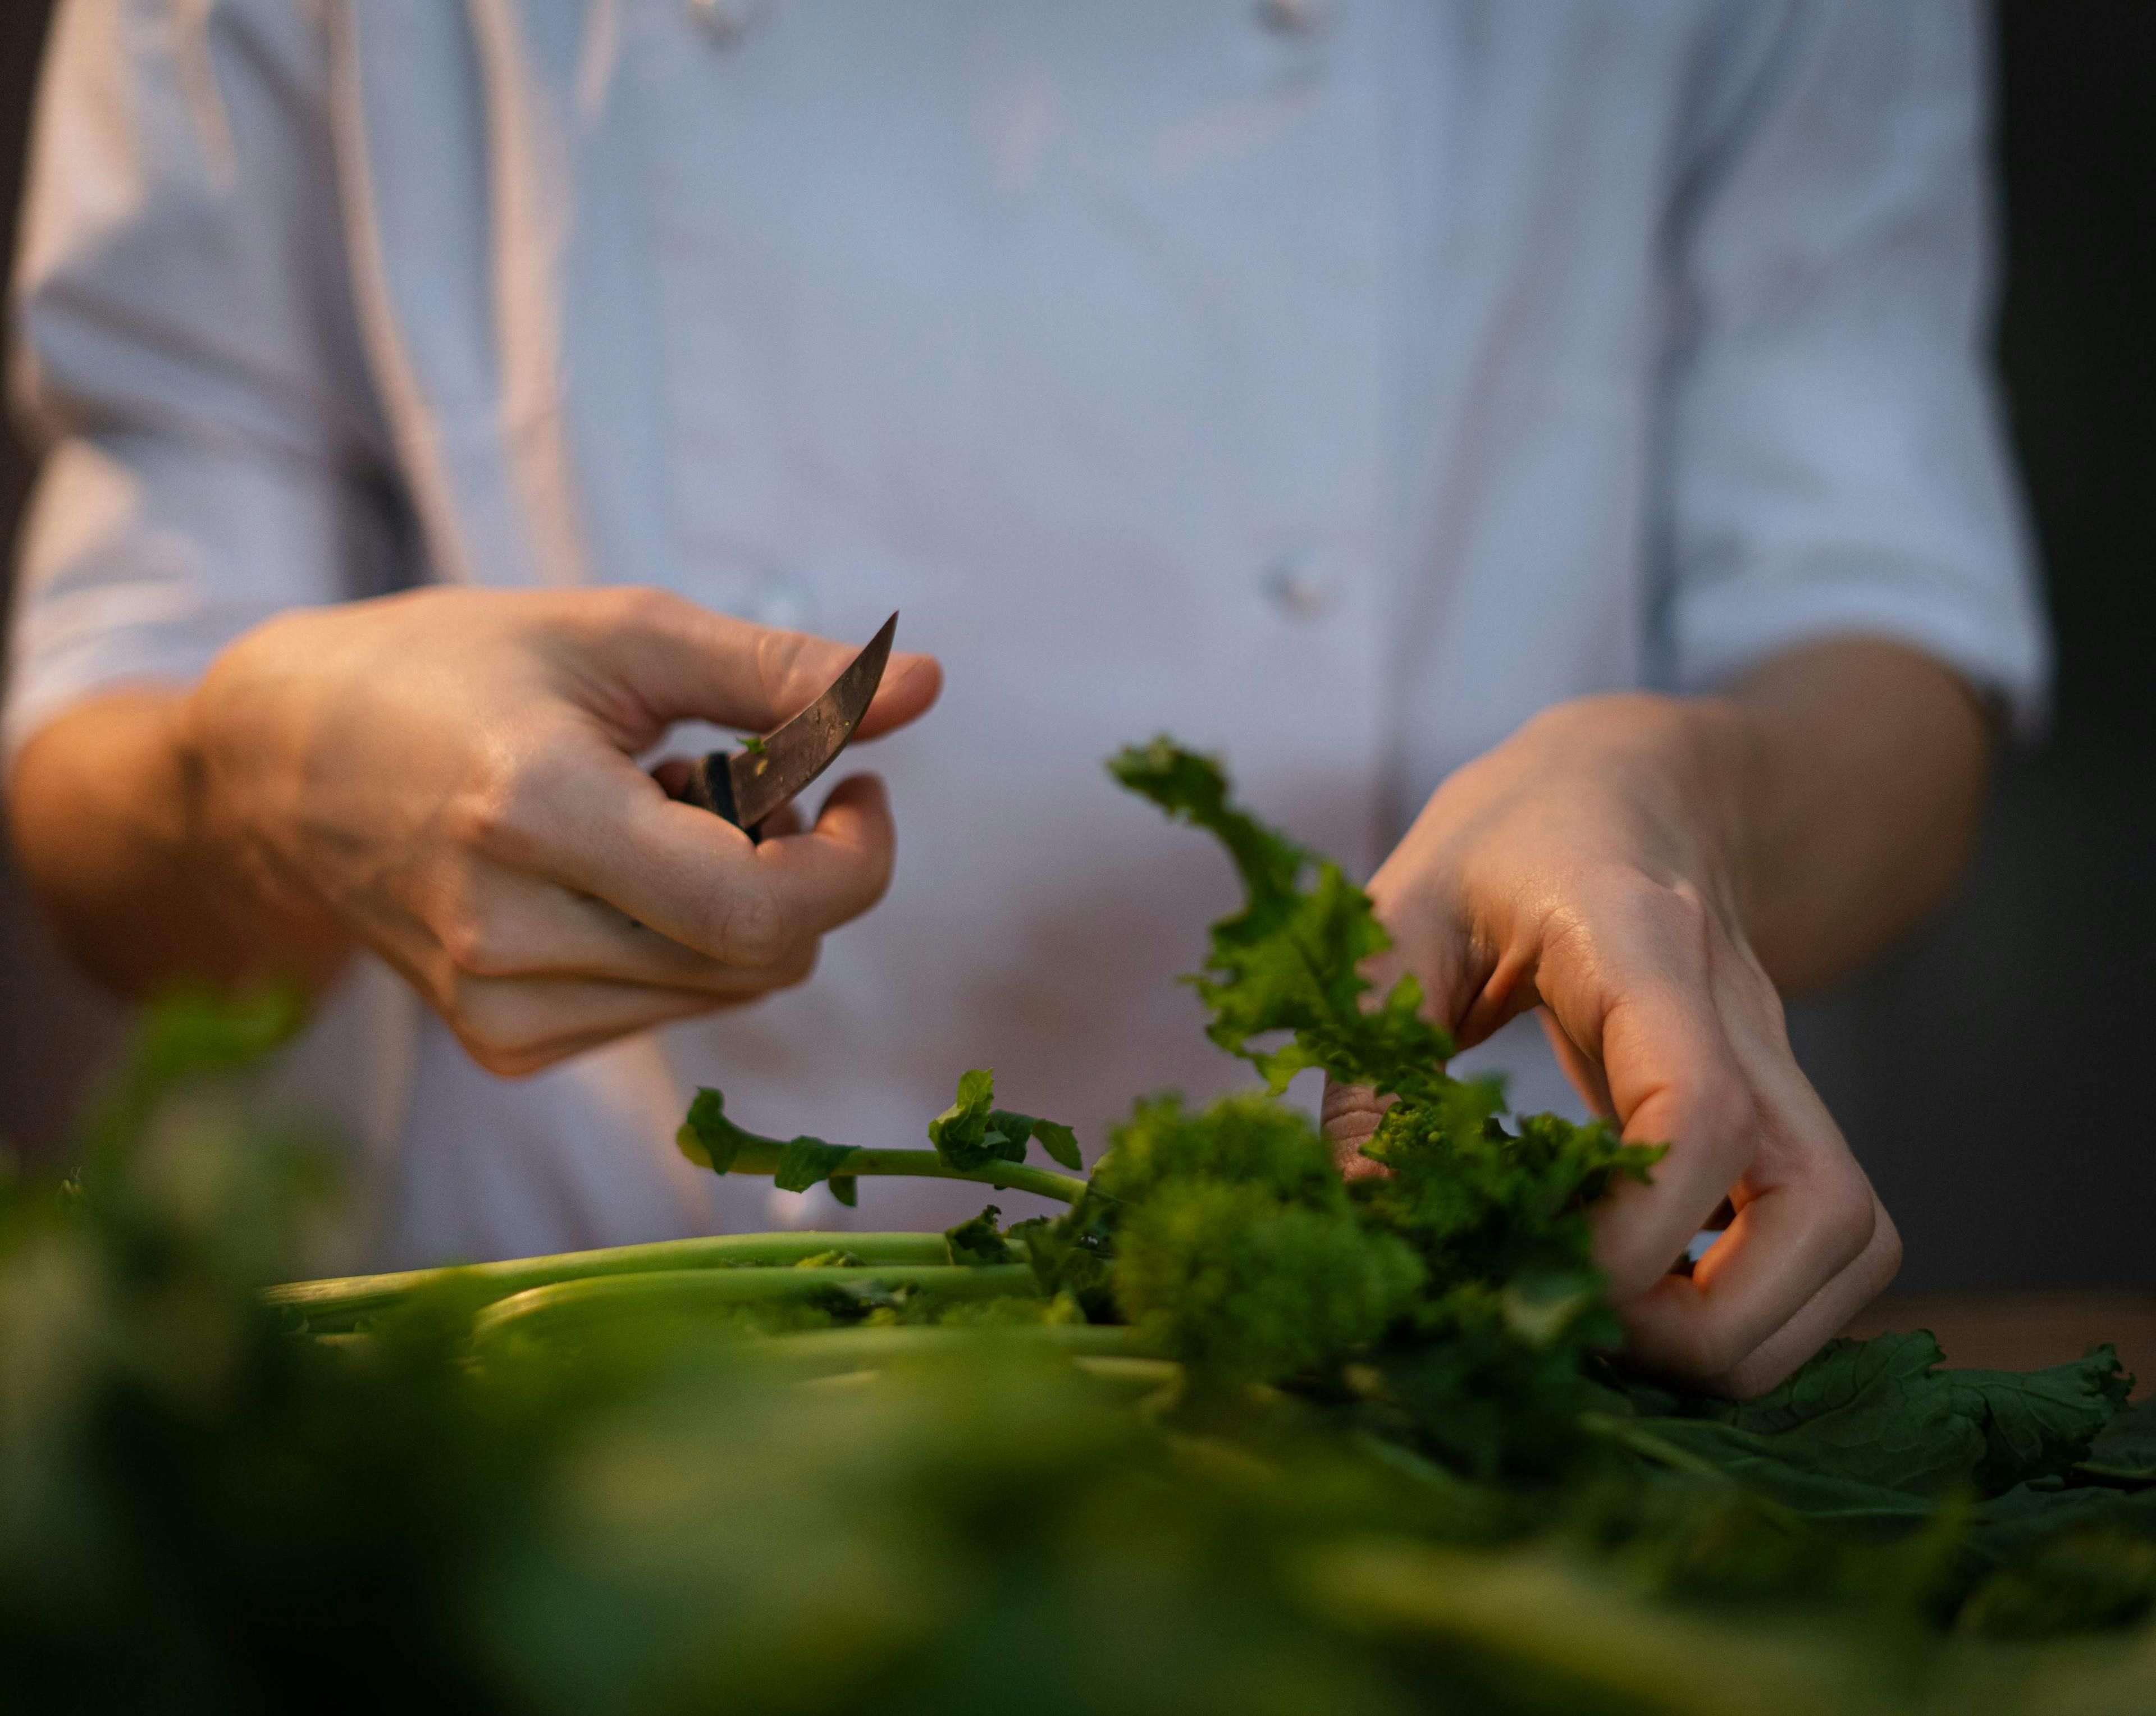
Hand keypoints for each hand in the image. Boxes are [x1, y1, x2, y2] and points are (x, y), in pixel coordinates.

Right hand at [182, 586, 940, 1073]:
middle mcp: (508, 937)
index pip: (764, 915)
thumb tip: (929, 686)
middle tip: (738, 778)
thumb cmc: (464, 668)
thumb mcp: (623, 634)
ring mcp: (499, 1011)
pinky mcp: (502, 1049)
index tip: (859, 786)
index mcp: (534, 814)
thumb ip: (781, 673)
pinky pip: (670, 1011)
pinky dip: (686, 943)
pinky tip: (614, 873)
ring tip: (654, 815)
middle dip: (798, 869)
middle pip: (763, 959)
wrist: (290, 761)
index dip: (853, 862)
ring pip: (729, 991)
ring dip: (741, 903)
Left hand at [1324, 691, 1901, 1397]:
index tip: (1545, 1276)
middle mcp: (1744, 1023)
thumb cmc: (1510, 841)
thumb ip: (1373, 1056)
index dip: (1637, 1229)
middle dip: (1710, 1325)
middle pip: (1825, 1211)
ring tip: (1613, 1328)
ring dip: (1748, 1333)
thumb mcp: (1403, 912)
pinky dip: (1763, 1310)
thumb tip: (1369, 1209)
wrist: (1637, 785)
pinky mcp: (1787, 1117)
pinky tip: (1652, 1302)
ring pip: (1853, 1243)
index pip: (1701, 1107)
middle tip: (1574, 1326)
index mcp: (1644, 950)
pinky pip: (1830, 1246)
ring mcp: (1785, 1076)